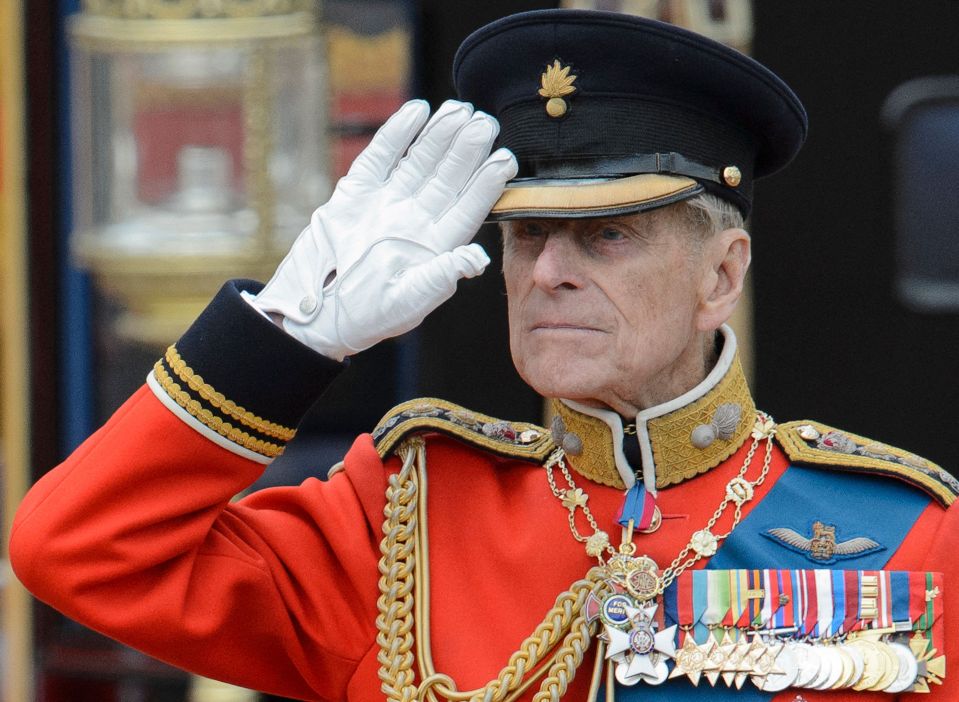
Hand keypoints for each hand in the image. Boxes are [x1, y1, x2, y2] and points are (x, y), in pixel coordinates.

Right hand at [252, 99, 516, 360]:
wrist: (314, 312)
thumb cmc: (365, 316)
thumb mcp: (407, 303)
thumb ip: (440, 278)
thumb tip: (477, 259)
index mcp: (434, 246)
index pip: (468, 208)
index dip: (487, 183)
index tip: (507, 159)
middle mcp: (415, 220)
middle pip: (447, 177)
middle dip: (467, 149)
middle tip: (487, 121)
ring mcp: (386, 203)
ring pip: (419, 161)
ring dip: (440, 135)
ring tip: (460, 110)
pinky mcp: (356, 193)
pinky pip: (381, 157)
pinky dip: (397, 133)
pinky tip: (417, 111)